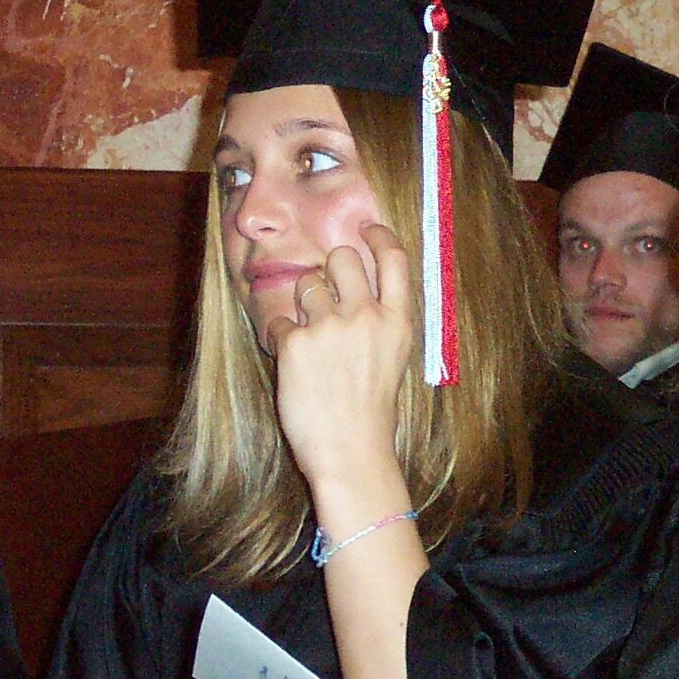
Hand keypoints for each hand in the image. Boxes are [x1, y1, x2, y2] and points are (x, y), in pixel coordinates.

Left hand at [269, 224, 413, 495]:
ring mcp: (329, 327)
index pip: (393, 258)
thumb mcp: (394, 359)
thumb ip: (380, 321)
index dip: (378, 235)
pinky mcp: (296, 343)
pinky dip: (282, 338)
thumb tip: (359, 292)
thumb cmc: (373, 411)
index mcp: (398, 321)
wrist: (351, 450)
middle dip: (330, 267)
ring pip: (306, 283)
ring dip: (303, 302)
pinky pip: (280, 322)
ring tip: (309, 337)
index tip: (366, 227)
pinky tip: (294, 364)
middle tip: (326, 291)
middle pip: (342, 257)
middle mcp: (366, 316)